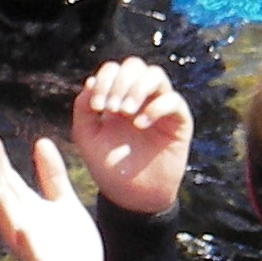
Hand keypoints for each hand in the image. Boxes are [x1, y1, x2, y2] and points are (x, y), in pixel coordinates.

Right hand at [0, 132, 109, 260]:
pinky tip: (22, 230)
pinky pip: (32, 257)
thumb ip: (52, 175)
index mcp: (29, 209)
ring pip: (10, 228)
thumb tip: (41, 141)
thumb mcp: (64, 202)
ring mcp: (30, 249)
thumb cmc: (71, 244)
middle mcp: (22, 226)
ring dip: (2, 210)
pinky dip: (26, 245)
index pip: (10, 180)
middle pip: (5, 200)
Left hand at [70, 58, 190, 217]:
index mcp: (117, 96)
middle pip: (134, 65)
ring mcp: (160, 106)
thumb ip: (83, 108)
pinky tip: (140, 124)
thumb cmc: (108, 166)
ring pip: (155, 74)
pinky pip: (173, 100)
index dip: (104, 80)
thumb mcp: (87, 136)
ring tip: (126, 112)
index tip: (97, 107)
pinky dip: (155, 107)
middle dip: (120, 82)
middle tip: (112, 109)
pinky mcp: (178, 121)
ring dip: (137, 89)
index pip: (113, 69)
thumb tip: (90, 82)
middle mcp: (140, 97)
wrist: (130, 195)